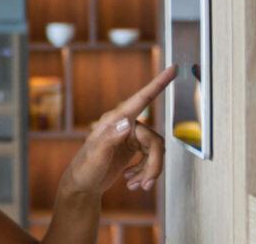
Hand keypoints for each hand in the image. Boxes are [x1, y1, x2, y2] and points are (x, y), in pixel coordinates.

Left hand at [61, 67, 176, 195]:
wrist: (82, 186)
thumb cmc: (84, 169)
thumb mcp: (96, 155)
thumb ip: (110, 138)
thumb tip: (128, 122)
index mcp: (115, 120)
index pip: (141, 99)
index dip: (158, 84)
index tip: (172, 68)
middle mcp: (124, 125)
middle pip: (155, 141)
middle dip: (153, 165)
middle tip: (145, 184)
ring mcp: (129, 136)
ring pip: (155, 151)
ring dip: (149, 171)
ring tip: (135, 186)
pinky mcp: (133, 148)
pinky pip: (151, 157)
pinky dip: (145, 172)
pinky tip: (132, 182)